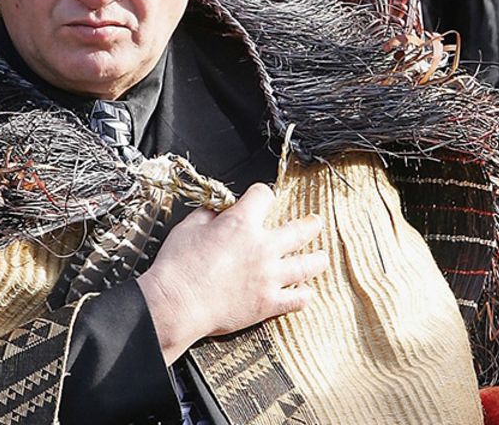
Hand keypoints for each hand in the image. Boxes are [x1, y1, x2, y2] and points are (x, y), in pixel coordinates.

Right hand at [136, 183, 325, 363]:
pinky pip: (298, 299)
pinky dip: (304, 295)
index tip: (262, 198)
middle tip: (315, 223)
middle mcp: (262, 247)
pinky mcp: (268, 303)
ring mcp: (269, 276)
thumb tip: (217, 211)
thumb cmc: (177, 267)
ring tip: (321, 257)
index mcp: (241, 224)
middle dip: (311, 224)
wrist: (176, 304)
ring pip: (307, 265)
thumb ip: (208, 215)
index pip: (264, 196)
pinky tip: (305, 292)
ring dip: (317, 259)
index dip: (262, 194)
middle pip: (300, 230)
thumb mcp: (187, 227)